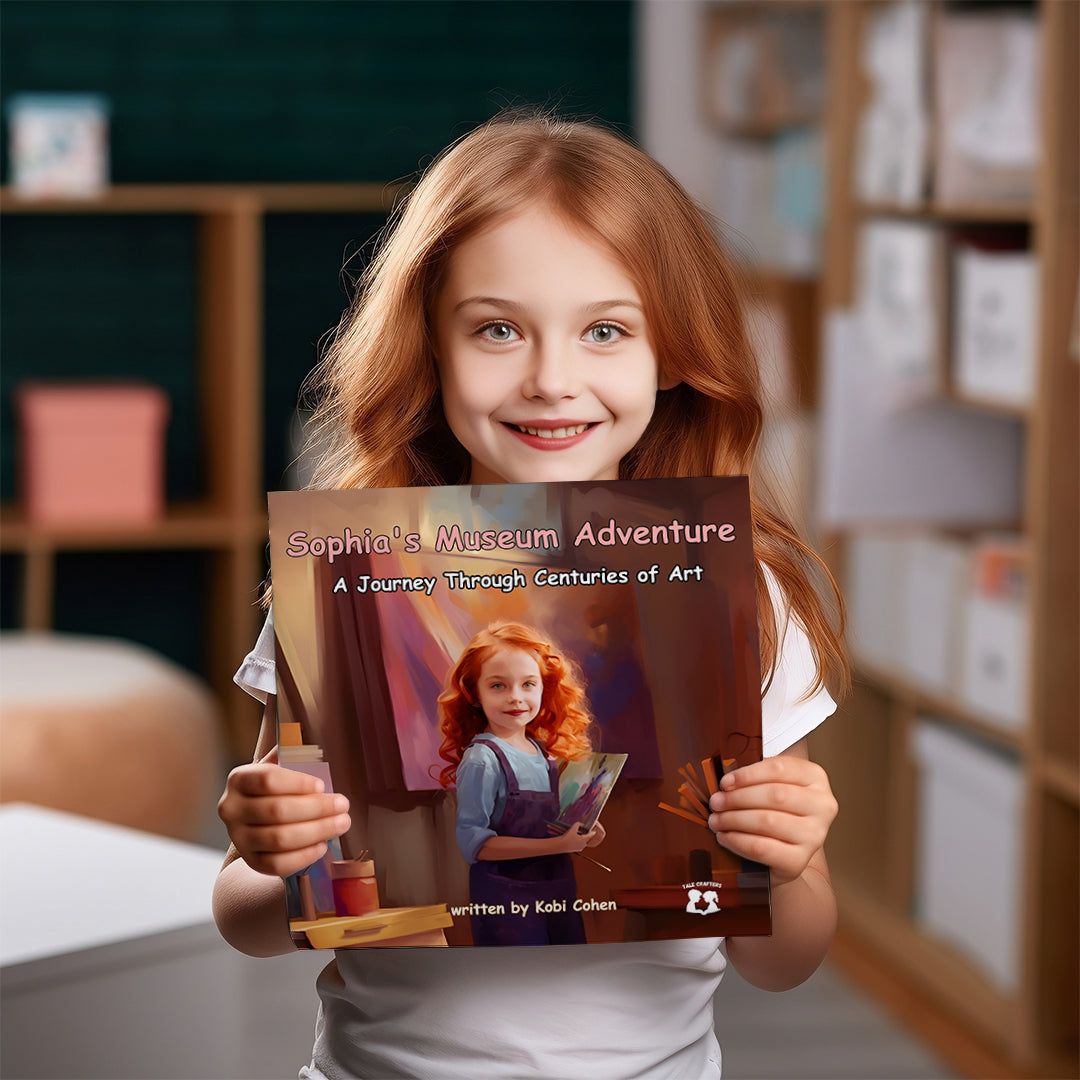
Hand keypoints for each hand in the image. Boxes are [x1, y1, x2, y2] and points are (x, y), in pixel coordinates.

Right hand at [218, 747, 350, 877]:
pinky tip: (322, 845)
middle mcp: (232, 809)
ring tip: (342, 823)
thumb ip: (293, 754)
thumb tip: (313, 747)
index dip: (298, 783)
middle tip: (343, 804)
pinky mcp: (251, 861)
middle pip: (277, 811)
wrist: (256, 820)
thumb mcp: (280, 765)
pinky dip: (303, 856)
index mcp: (239, 779)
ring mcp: (239, 838)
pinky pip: (277, 864)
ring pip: (279, 839)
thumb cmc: (276, 787)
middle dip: (316, 808)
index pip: (267, 780)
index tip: (322, 785)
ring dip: (316, 831)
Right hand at [556, 820, 603, 853]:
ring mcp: (580, 848)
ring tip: (580, 835)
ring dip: (583, 839)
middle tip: (586, 831)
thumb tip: (582, 824)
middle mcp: (583, 844)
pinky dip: (579, 842)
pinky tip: (575, 839)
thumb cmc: (567, 836)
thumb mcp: (573, 828)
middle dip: (587, 835)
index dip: (593, 832)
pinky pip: (580, 845)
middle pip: (587, 839)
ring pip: (584, 842)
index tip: (594, 831)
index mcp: (584, 839)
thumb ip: (578, 824)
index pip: (591, 835)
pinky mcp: (576, 850)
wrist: (561, 845)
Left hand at [707, 753, 836, 886]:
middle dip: (737, 798)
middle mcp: (822, 805)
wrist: (786, 855)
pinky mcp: (800, 860)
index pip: (779, 768)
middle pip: (774, 795)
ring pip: (767, 821)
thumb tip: (725, 781)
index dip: (747, 774)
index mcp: (815, 777)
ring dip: (734, 819)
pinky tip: (725, 837)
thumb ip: (755, 778)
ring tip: (716, 820)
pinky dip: (738, 841)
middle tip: (716, 802)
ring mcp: (814, 834)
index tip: (725, 782)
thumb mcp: (772, 788)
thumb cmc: (776, 813)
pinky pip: (763, 848)